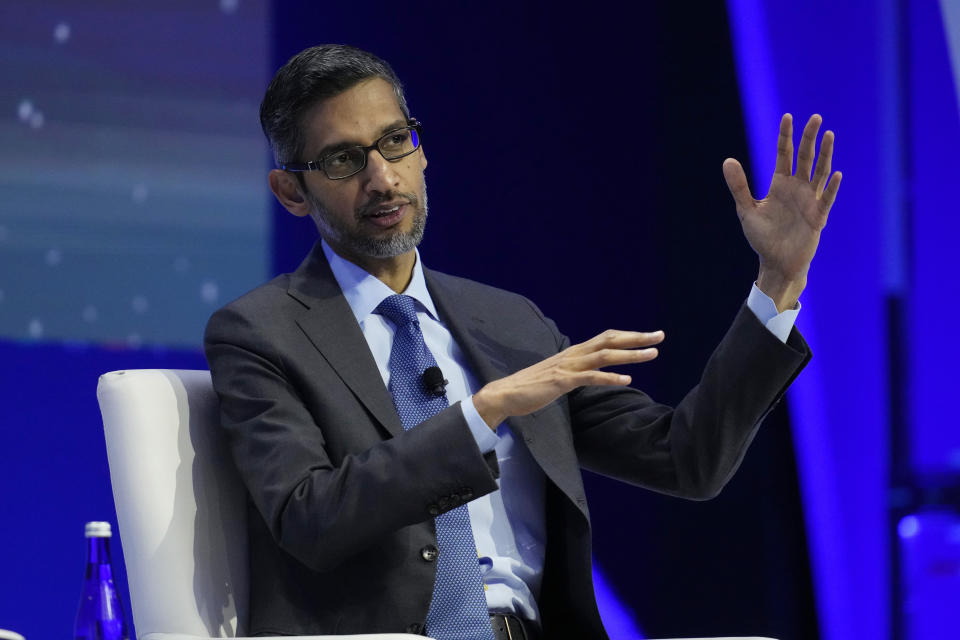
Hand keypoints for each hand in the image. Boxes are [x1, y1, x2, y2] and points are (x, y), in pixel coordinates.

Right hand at [472, 329, 664, 427]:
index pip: (606, 338)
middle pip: (610, 340)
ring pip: (604, 356)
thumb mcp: (560, 374)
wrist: (507, 393)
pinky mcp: (562, 381)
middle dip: (637, 338)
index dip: (629, 335)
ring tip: (652, 354)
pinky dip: (609, 377)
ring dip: (630, 354)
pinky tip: (626, 379)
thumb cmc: (532, 386)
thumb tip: (591, 372)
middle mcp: (573, 355)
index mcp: (574, 353)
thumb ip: (576, 370)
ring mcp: (568, 367)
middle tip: (660, 336)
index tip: (650, 335)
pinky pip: (590, 377)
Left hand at [722, 113, 841, 310]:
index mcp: (780, 185)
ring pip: (819, 173)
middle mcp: (797, 189)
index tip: (787, 117)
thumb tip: (727, 160)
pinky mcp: (817, 217)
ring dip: (825, 155)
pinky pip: (825, 200)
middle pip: (805, 158)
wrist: (776, 263)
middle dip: (809, 138)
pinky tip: (835, 174)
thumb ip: (739, 186)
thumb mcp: (746, 210)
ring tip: (829, 134)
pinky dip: (830, 188)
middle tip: (815, 117)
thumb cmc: (762, 237)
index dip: (786, 137)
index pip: (784, 155)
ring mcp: (809, 201)